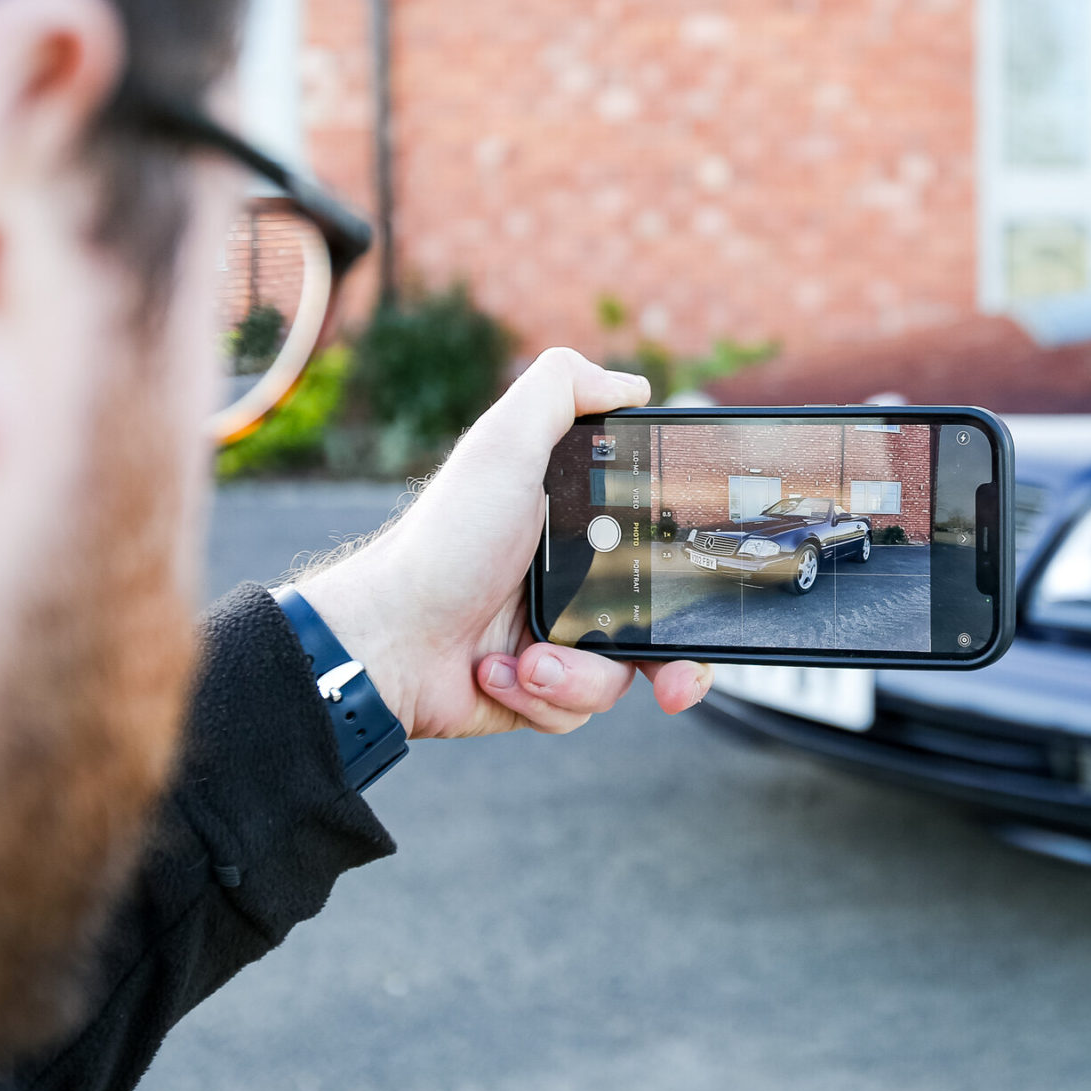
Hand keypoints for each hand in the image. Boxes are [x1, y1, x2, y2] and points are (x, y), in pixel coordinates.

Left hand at [286, 347, 712, 737]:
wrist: (387, 640)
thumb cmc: (444, 541)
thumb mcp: (502, 446)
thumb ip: (560, 391)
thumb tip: (632, 384)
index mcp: (580, 519)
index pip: (663, 537)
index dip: (691, 563)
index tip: (703, 586)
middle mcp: (578, 576)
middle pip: (665, 620)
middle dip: (672, 658)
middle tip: (675, 677)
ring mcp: (563, 635)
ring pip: (624, 674)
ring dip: (579, 675)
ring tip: (531, 660)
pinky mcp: (542, 689)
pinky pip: (580, 706)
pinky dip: (545, 696)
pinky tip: (500, 672)